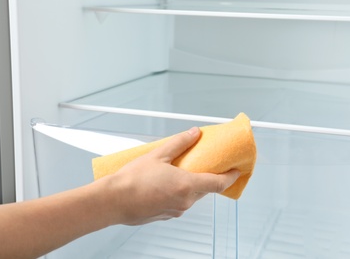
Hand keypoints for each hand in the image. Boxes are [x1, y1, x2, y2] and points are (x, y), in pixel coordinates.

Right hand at [97, 127, 240, 225]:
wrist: (113, 202)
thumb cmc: (132, 181)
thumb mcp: (158, 155)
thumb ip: (179, 143)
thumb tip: (194, 133)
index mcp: (187, 186)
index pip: (219, 183)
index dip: (231, 176)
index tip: (236, 170)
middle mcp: (185, 201)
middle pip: (206, 189)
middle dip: (208, 177)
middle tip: (204, 164)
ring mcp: (175, 211)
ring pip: (192, 196)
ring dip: (192, 184)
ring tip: (180, 170)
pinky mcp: (166, 215)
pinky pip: (180, 203)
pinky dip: (180, 193)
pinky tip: (167, 183)